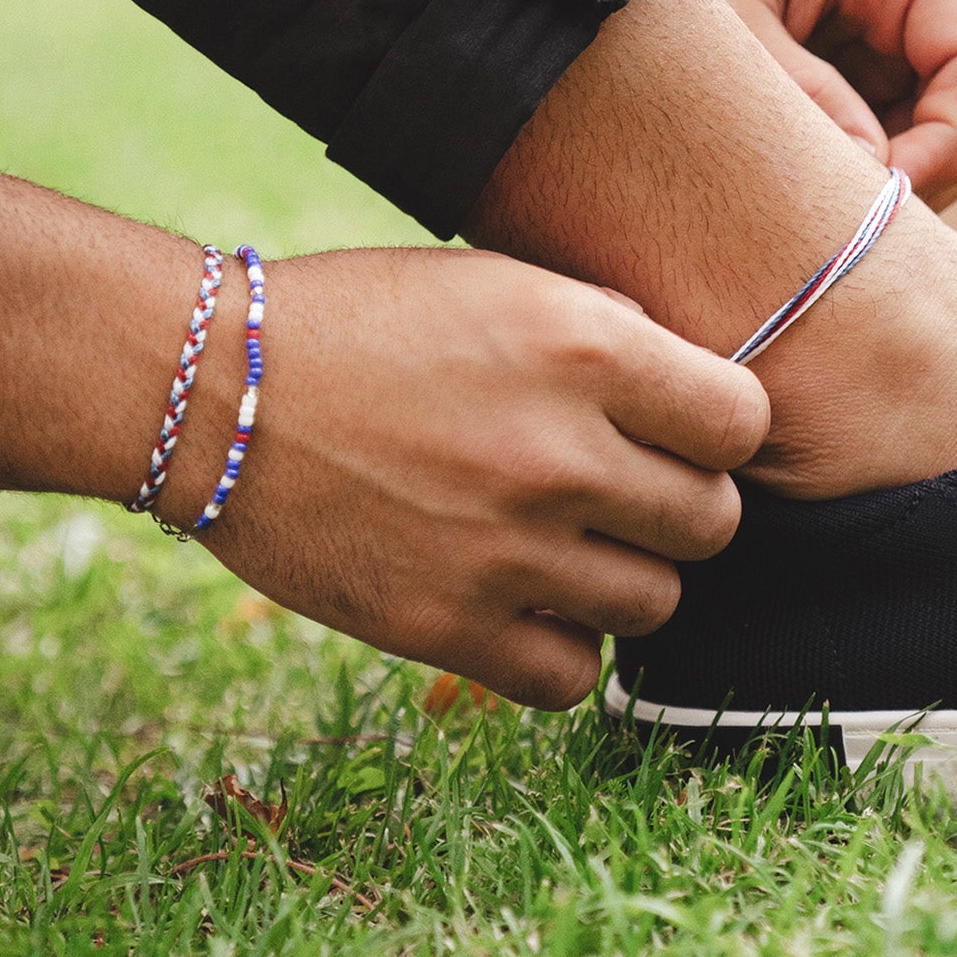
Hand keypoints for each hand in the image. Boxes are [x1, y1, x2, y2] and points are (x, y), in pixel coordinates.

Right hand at [162, 246, 768, 709]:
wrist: (212, 389)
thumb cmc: (361, 319)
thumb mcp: (497, 281)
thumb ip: (608, 334)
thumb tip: (692, 396)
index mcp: (582, 346)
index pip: (744, 423)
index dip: (720, 429)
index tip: (683, 431)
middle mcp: (558, 451)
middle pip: (711, 522)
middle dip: (677, 503)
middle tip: (620, 486)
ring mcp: (505, 550)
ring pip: (656, 602)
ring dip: (623, 573)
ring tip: (564, 539)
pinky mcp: (445, 627)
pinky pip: (574, 675)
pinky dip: (563, 645)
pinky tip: (525, 599)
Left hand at [682, 0, 956, 208]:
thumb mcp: (722, 26)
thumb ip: (801, 97)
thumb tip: (877, 179)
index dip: (950, 142)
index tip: (885, 198)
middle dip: (936, 169)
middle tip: (855, 221)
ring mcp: (895, 26)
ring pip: (956, 127)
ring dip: (909, 176)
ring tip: (827, 206)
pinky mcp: (866, 63)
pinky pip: (905, 131)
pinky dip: (877, 170)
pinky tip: (813, 187)